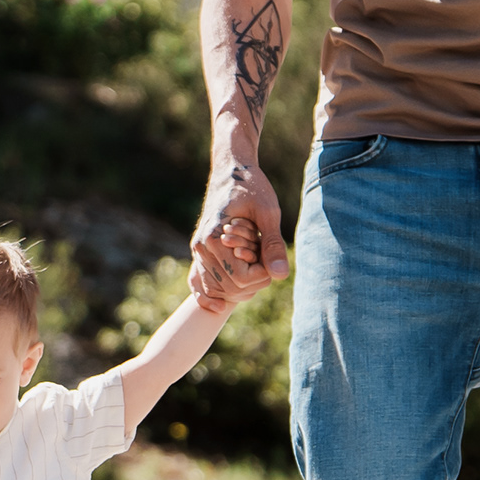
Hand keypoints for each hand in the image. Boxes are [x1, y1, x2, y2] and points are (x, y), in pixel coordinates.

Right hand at [190, 158, 287, 305]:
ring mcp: (197, 251)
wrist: (231, 171)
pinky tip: (219, 308)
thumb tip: (281, 275)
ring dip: (240, 287)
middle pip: (231, 288)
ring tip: (257, 265)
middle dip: (255, 280)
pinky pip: (199, 283)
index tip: (272, 255)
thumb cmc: (252, 187)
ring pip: (218, 289)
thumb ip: (273, 244)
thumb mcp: (269, 212)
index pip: (242, 278)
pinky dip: (208, 296)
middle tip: (268, 258)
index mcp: (215, 238)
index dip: (264, 274)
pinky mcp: (200, 252)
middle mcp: (201, 247)